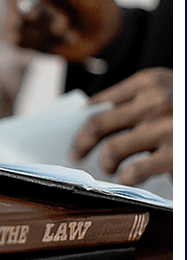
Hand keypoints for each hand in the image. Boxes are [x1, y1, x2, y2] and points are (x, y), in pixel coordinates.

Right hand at [0, 0, 122, 62]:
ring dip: (45, 24)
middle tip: (63, 15)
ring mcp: (18, 13)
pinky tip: (57, 37)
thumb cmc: (97, 1)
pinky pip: (18, 38)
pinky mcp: (20, 36)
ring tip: (66, 26)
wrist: (103, 37)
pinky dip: (40, 38)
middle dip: (37, 5)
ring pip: (15, 18)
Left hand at [72, 68, 172, 184]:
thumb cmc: (185, 104)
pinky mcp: (175, 154)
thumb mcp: (167, 87)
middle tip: (77, 153)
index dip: (81, 121)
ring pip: (112, 148)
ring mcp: (164, 128)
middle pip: (98, 124)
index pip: (100, 103)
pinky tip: (129, 178)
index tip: (74, 132)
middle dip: (81, 142)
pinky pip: (136, 170)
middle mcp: (154, 101)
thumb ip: (137, 96)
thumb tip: (93, 111)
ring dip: (104, 162)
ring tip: (109, 168)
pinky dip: (126, 177)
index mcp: (149, 81)